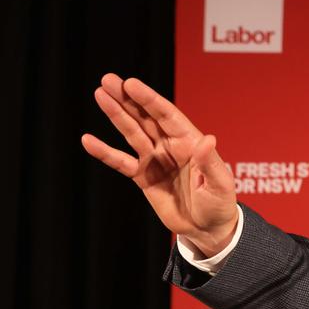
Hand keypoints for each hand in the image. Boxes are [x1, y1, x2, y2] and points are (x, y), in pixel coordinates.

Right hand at [81, 74, 238, 255]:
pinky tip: (88, 140)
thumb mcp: (220, 184)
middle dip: (128, 99)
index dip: (149, 100)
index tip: (131, 83)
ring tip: (99, 94)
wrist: (207, 229)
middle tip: (108, 79)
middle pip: (146, 117)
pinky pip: (121, 162)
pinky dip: (105, 152)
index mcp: (191, 142)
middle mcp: (171, 146)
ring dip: (116, 115)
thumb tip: (208, 139)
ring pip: (132, 133)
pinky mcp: (143, 176)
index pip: (167, 116)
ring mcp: (155, 159)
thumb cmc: (219, 204)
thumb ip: (211, 163)